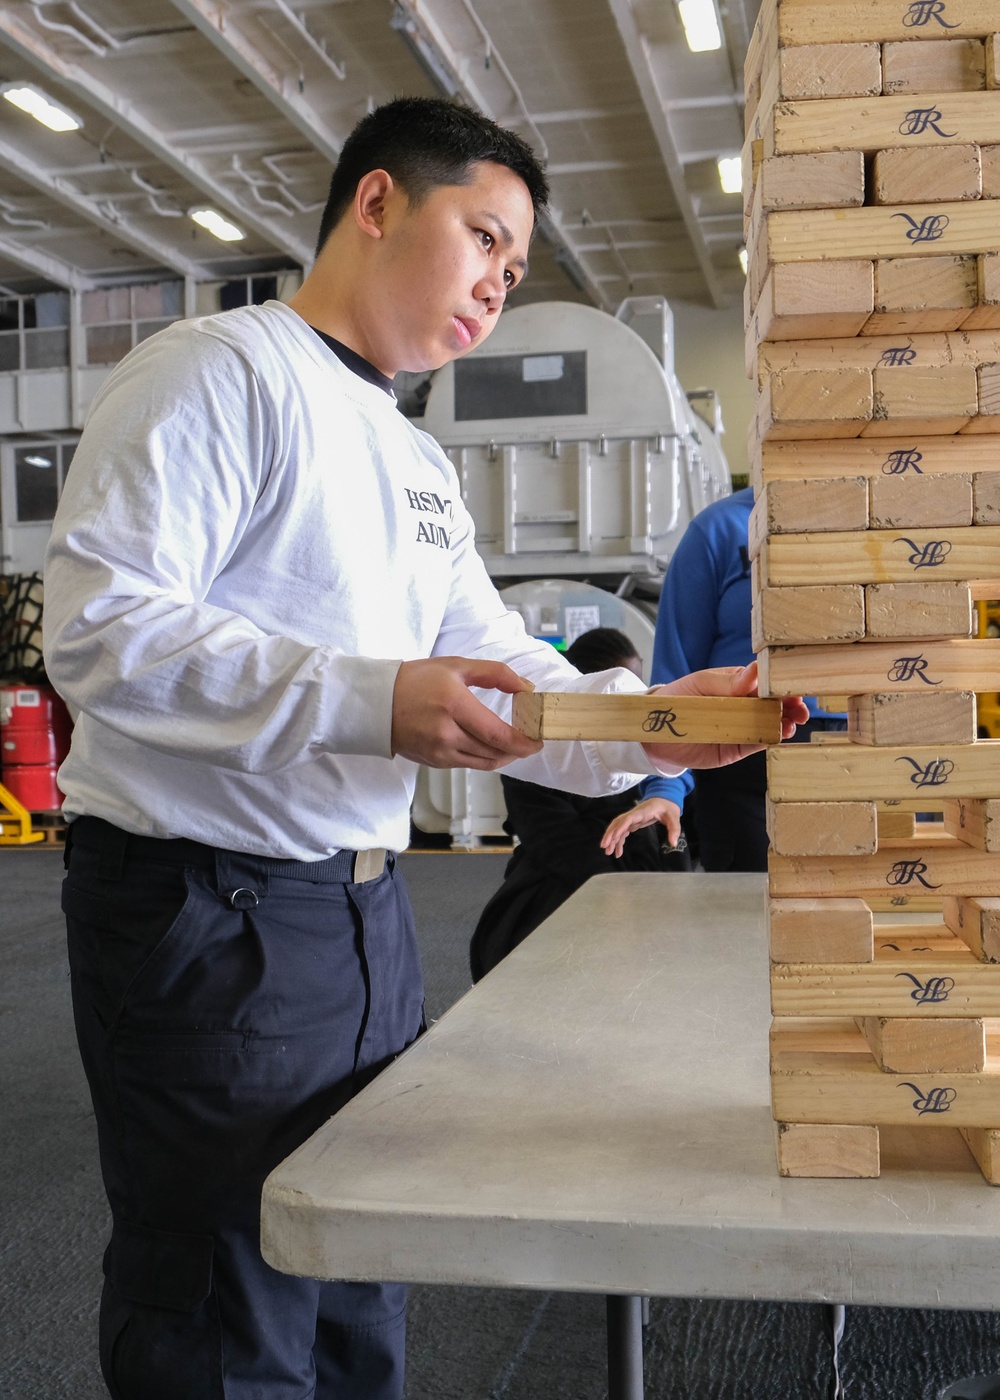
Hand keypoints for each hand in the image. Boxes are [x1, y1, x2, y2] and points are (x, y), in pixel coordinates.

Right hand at [391, 656, 543, 770]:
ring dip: (504, 756)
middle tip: (533, 741)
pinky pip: (469, 764)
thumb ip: (495, 673)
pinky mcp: (434, 762)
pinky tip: (492, 747)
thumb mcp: (456, 666)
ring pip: (484, 763)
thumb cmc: (416, 680)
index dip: (523, 742)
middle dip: (518, 749)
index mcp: (454, 704)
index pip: (497, 734)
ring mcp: (439, 751)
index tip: (539, 740)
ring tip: (516, 745)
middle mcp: (447, 732)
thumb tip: (526, 687)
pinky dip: (485, 757)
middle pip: (495, 752)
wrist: (376, 703)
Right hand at [600, 798, 681, 858]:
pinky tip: (618, 851)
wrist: (665, 799)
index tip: (614, 837)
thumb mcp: (674, 817)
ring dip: (612, 839)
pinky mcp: (633, 823)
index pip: (628, 818)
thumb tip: (674, 843)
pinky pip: (622, 832)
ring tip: (608, 852)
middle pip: (618, 823)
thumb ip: (674, 830)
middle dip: (610, 834)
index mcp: (642, 812)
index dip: (620, 827)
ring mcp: (632, 819)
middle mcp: (634, 815)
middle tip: (605, 847)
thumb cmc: (668, 807)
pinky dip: (618, 841)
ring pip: (618, 827)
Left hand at [641, 662, 808, 771]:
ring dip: (784, 723)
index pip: (765, 683)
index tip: (793, 687)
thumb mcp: (700, 684)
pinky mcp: (736, 748)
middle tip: (801, 708)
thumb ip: (728, 681)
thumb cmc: (677, 699)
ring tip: (792, 722)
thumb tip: (755, 670)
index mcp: (737, 685)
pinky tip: (779, 735)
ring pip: (770, 725)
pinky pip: (757, 743)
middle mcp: (744, 706)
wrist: (654, 731)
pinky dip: (770, 740)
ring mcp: (742, 728)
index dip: (781, 685)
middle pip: (773, 705)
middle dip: (790, 705)